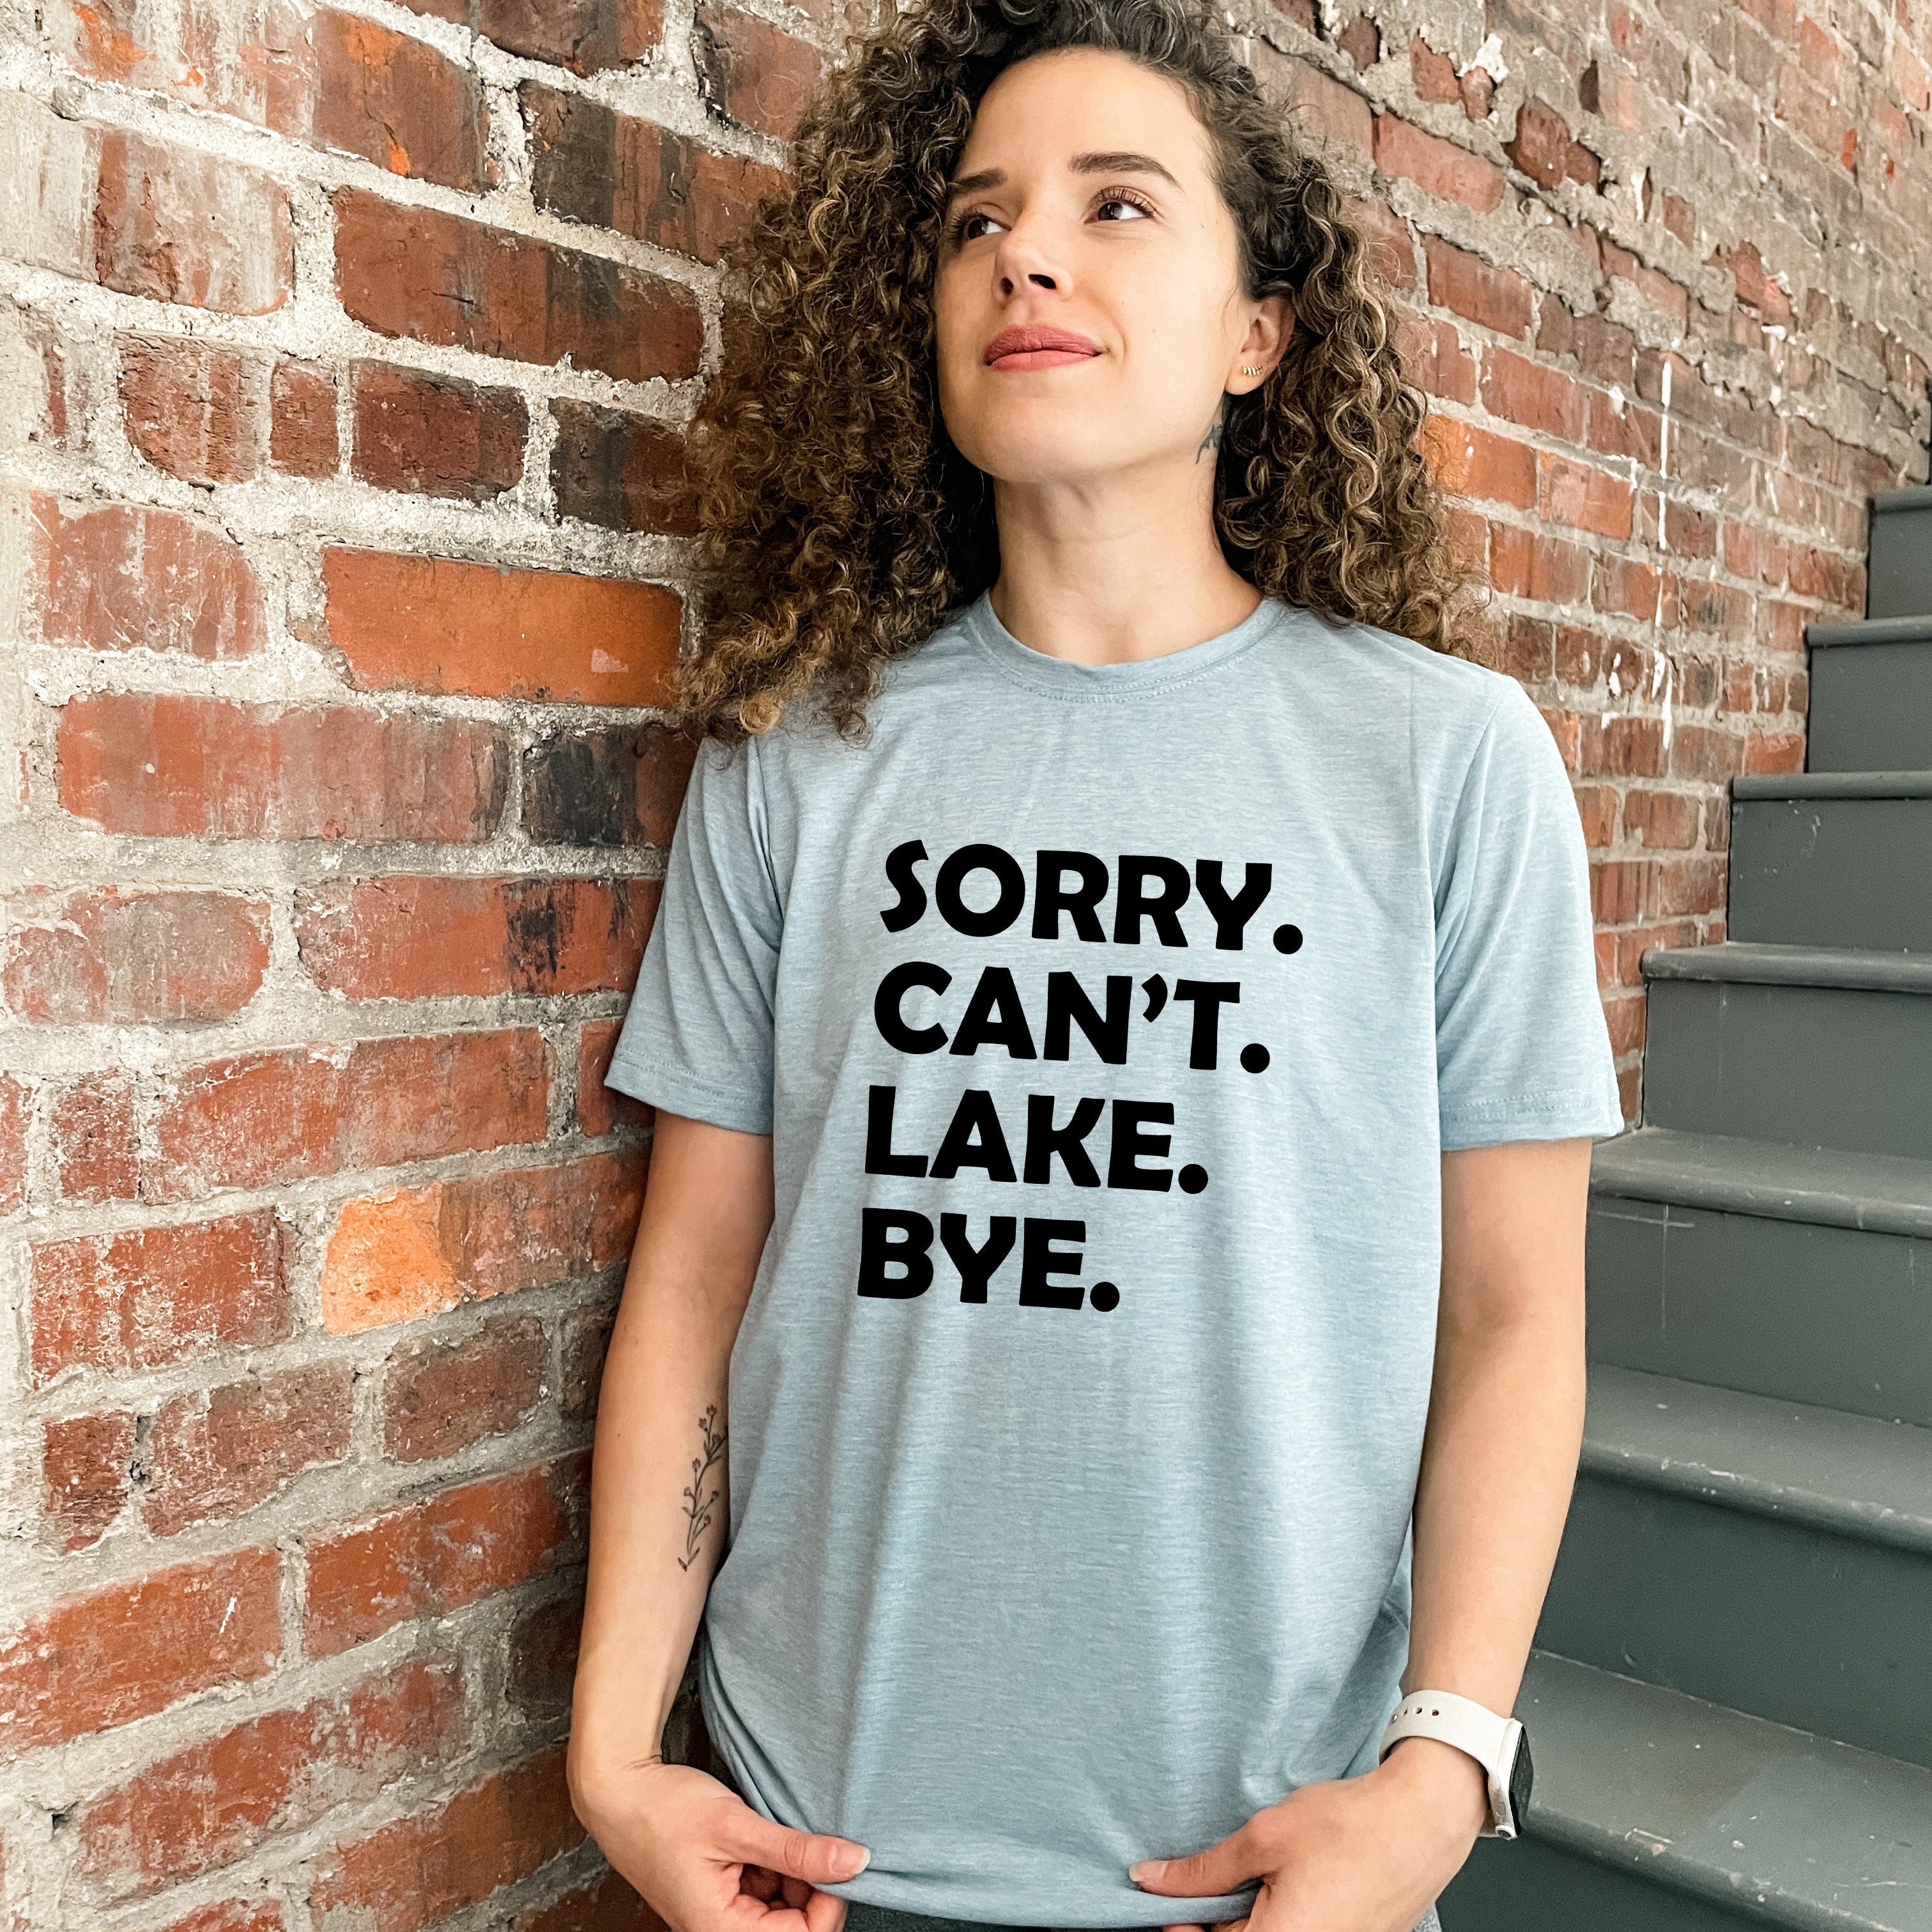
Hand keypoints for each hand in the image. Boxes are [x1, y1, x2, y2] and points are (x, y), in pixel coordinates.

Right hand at [568, 1751, 870, 1931]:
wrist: (619, 1791)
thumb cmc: (664, 1811)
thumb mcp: (736, 1826)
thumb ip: (796, 1850)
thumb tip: (857, 1862)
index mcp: (720, 1930)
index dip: (830, 1901)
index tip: (839, 1859)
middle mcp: (720, 1930)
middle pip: (794, 1926)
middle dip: (812, 1885)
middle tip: (810, 1839)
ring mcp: (721, 1912)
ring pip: (782, 1907)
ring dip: (793, 1873)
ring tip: (780, 1831)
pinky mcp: (722, 1892)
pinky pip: (764, 1890)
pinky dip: (775, 1864)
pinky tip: (766, 1835)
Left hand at [1126, 1739, 1488, 1931]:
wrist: (1422, 1821)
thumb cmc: (1351, 1827)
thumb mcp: (1264, 1838)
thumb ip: (1203, 1870)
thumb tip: (1151, 1879)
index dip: (1182, 1921)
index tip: (1166, 1897)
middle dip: (1217, 1915)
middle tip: (1216, 1878)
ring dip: (1249, 1915)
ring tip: (1259, 1875)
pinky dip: (1279, 1915)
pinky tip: (1283, 1884)